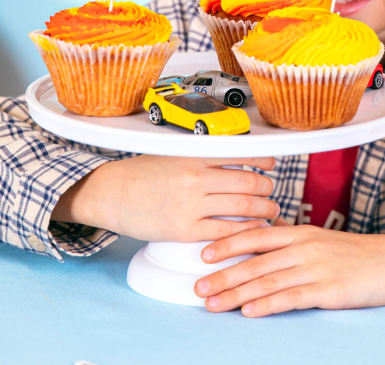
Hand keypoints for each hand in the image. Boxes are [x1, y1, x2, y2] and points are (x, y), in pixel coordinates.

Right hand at [51, 155, 278, 241]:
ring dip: (263, 210)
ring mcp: (191, 204)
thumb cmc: (143, 173)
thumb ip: (202, 155)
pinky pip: (225, 231)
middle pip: (248, 182)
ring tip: (270, 211)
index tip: (271, 165)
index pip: (242, 153)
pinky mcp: (184, 230)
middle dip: (267, 189)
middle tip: (271, 192)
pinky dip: (245, 230)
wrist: (112, 193)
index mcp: (195, 155)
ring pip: (242, 207)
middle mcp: (195, 177)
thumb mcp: (174, 154)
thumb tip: (237, 155)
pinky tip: (253, 229)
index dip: (263, 160)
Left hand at [193, 219, 384, 316]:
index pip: (256, 234)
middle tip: (198, 286)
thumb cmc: (356, 253)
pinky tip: (249, 311)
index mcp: (300, 232)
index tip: (203, 254)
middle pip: (255, 260)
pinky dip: (267, 304)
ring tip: (213, 303)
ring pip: (267, 280)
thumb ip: (292, 240)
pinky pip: (291, 297)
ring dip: (236, 292)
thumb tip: (264, 238)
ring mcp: (316, 267)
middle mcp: (304, 246)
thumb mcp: (321, 240)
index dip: (228, 243)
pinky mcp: (329, 289)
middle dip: (223, 274)